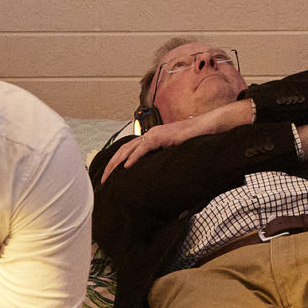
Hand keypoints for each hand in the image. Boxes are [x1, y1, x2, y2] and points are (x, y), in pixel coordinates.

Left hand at [103, 101, 252, 174]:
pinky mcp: (163, 137)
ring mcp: (155, 134)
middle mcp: (150, 135)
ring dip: (116, 163)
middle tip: (102, 180)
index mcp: (151, 139)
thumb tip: (159, 175)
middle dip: (110, 165)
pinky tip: (127, 167)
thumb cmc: (193, 140)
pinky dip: (134, 157)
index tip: (109, 176)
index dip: (116, 162)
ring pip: (129, 149)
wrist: (206, 127)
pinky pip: (145, 148)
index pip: (128, 150)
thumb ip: (165, 159)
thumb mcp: (174, 152)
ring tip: (108, 176)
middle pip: (123, 150)